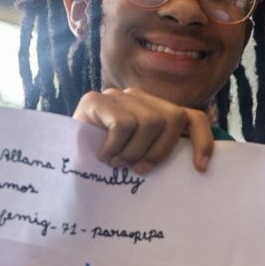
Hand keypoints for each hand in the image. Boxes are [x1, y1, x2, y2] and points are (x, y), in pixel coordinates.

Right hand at [72, 87, 213, 173]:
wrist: (63, 156)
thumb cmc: (105, 163)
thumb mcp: (139, 159)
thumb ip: (159, 154)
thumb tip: (195, 170)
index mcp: (155, 111)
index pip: (192, 117)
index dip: (201, 140)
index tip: (200, 168)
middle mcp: (139, 97)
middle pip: (172, 118)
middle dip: (158, 151)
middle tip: (138, 169)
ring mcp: (118, 95)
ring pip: (149, 122)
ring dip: (133, 151)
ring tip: (116, 162)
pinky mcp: (96, 99)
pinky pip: (123, 124)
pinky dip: (115, 146)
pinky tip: (103, 155)